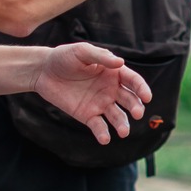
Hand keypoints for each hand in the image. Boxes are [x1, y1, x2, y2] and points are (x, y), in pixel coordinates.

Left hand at [34, 42, 150, 146]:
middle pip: (129, 100)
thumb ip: (100, 57)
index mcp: (114, 73)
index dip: (141, 89)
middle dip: (135, 107)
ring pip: (117, 116)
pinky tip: (105, 139)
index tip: (147, 97)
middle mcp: (111, 89)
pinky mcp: (88, 116)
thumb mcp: (81, 52)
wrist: (44, 71)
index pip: (133, 81)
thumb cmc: (64, 57)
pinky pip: (99, 126)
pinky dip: (103, 133)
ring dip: (123, 124)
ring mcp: (100, 104)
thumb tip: (121, 62)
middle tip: (137, 113)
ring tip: (123, 132)